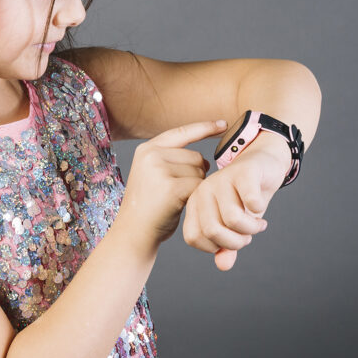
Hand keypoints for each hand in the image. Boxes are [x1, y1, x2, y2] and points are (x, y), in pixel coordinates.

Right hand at [114, 120, 227, 262]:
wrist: (133, 233)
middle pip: (196, 157)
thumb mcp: (153, 175)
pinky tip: (180, 206)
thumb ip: (173, 160)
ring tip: (174, 200)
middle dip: (195, 174)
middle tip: (175, 193)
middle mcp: (151, 155)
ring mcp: (159, 169)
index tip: (224, 124)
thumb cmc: (150, 207)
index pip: (182, 132)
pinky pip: (199, 186)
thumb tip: (205, 160)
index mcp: (147, 149)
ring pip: (199, 172)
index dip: (205, 128)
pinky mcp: (171, 187)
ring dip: (196, 187)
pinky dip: (197, 197)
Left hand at [181, 147, 286, 270]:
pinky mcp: (243, 172)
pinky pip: (250, 201)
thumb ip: (227, 246)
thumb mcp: (236, 226)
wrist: (264, 164)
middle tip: (249, 235)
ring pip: (232, 218)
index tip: (232, 242)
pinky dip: (258, 210)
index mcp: (195, 204)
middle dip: (236, 241)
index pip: (193, 237)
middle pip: (212, 230)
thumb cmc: (245, 197)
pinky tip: (260, 208)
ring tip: (259, 224)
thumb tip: (223, 266)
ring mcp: (222, 179)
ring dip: (250, 229)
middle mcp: (204, 190)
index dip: (215, 247)